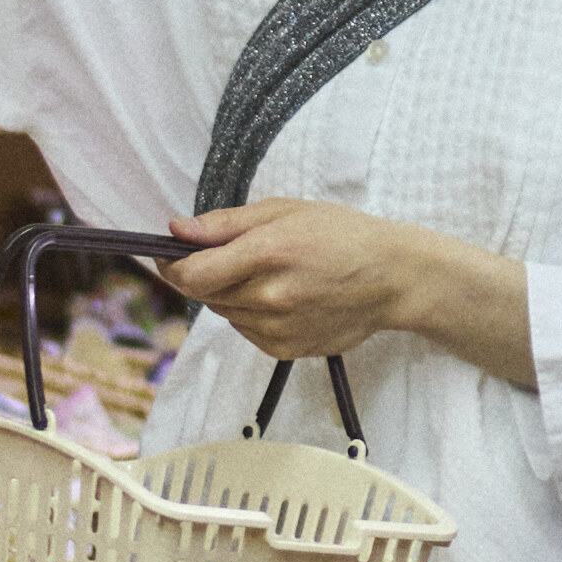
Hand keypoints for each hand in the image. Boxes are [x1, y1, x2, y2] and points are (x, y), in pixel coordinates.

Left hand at [165, 203, 531, 386]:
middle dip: (206, 275)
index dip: (171, 265)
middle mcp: (269, 296)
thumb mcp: (284, 211)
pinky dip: (251, 314)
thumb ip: (224, 224)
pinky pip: (246, 330)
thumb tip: (176, 230)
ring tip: (270, 274)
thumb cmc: (341, 235)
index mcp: (267, 254)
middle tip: (235, 256)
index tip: (168, 255)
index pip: (190, 274)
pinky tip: (283, 296)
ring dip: (231, 294)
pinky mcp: (285, 349)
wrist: (393, 278)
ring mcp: (277, 329)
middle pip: (204, 294)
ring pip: (224, 313)